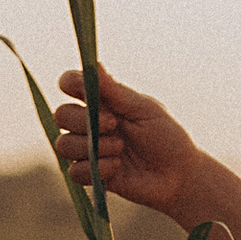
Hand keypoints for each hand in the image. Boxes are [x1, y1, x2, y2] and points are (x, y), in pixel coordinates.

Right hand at [55, 65, 206, 224]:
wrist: (179, 175)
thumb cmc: (166, 137)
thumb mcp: (144, 109)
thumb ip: (116, 91)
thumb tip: (94, 64)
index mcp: (103, 101)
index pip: (71, 84)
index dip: (70, 83)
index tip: (82, 89)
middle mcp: (90, 123)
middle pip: (61, 115)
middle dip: (83, 121)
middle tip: (114, 125)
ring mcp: (88, 149)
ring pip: (63, 144)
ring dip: (93, 147)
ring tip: (120, 149)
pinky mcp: (90, 174)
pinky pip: (73, 171)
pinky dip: (96, 168)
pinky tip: (117, 167)